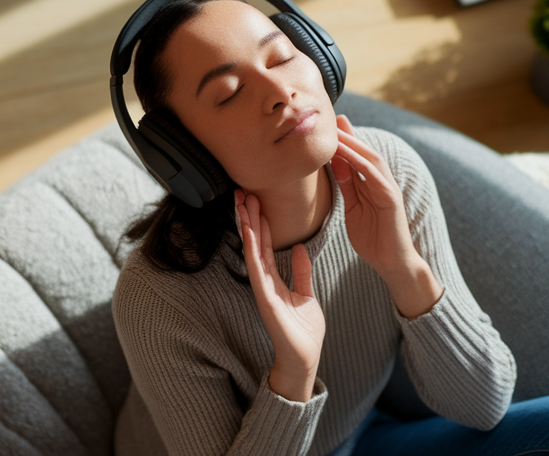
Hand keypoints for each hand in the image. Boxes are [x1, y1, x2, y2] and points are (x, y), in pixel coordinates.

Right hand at [235, 189, 324, 401]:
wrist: (304, 358)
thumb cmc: (304, 331)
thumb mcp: (306, 294)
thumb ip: (301, 272)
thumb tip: (299, 248)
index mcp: (274, 280)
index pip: (265, 245)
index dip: (260, 222)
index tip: (256, 198)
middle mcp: (264, 282)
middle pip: (254, 243)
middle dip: (248, 217)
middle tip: (242, 190)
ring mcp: (262, 290)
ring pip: (252, 251)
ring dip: (247, 227)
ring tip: (242, 203)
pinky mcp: (265, 300)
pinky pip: (258, 271)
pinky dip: (253, 251)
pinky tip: (250, 233)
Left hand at [330, 115, 418, 274]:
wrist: (392, 263)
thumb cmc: (372, 238)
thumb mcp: (354, 207)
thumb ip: (348, 184)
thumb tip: (334, 161)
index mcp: (372, 184)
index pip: (356, 157)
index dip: (344, 140)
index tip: (327, 126)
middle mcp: (382, 182)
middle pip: (365, 151)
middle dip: (349, 135)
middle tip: (332, 117)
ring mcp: (389, 189)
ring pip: (371, 159)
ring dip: (354, 144)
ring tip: (336, 131)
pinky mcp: (391, 200)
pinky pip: (375, 177)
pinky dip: (362, 164)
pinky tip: (349, 154)